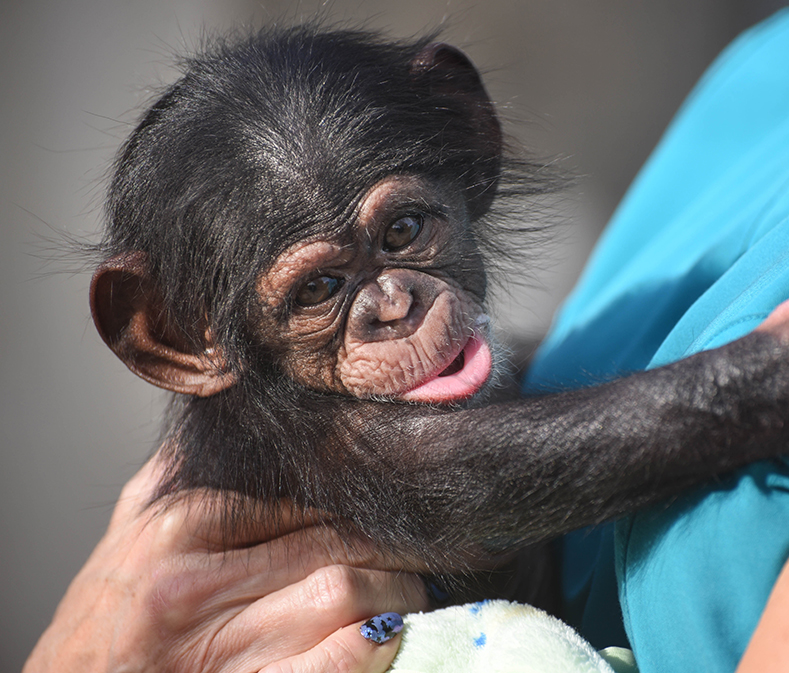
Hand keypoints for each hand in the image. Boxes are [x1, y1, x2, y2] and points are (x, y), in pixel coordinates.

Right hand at [23, 457, 428, 672]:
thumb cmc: (107, 618)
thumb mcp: (134, 527)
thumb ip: (183, 469)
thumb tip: (241, 403)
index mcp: (178, 526)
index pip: (305, 494)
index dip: (362, 496)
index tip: (392, 498)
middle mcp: (197, 583)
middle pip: (335, 540)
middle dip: (391, 543)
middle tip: (417, 543)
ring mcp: (220, 646)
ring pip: (346, 592)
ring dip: (397, 589)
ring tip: (411, 586)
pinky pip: (336, 661)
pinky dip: (375, 645)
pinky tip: (387, 632)